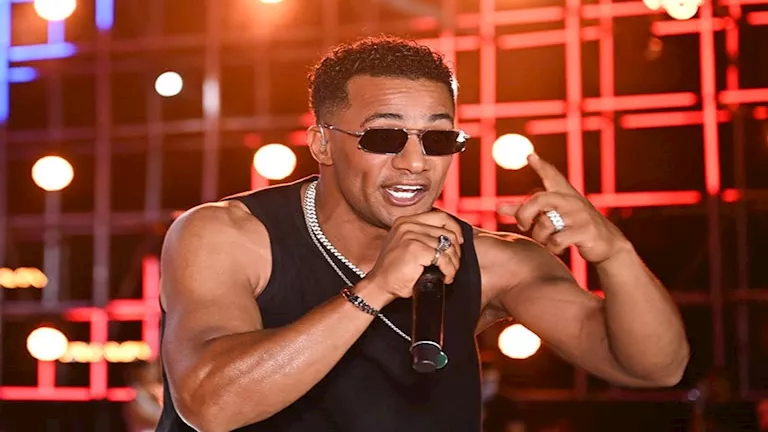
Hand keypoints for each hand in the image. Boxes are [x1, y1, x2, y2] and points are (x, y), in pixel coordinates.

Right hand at [365, 211, 463, 298]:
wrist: (380, 285)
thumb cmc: (394, 270)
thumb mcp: (405, 244)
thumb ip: (422, 235)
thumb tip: (451, 236)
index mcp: (406, 221)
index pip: (440, 216)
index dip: (454, 229)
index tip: (458, 242)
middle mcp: (408, 225)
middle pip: (447, 232)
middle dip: (455, 251)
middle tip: (452, 264)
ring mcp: (411, 236)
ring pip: (448, 248)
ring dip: (453, 264)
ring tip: (448, 273)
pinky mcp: (416, 250)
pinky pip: (444, 259)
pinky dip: (449, 270)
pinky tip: (445, 278)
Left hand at [498, 153, 630, 262]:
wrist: (608, 244)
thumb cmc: (574, 227)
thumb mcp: (553, 216)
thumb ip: (526, 211)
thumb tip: (498, 207)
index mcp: (564, 194)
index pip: (552, 176)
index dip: (541, 166)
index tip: (530, 156)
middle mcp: (571, 200)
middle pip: (539, 199)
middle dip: (524, 213)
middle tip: (523, 225)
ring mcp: (579, 215)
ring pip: (545, 224)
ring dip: (540, 237)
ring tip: (546, 240)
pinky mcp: (585, 231)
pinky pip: (557, 240)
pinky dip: (552, 247)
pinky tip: (558, 248)